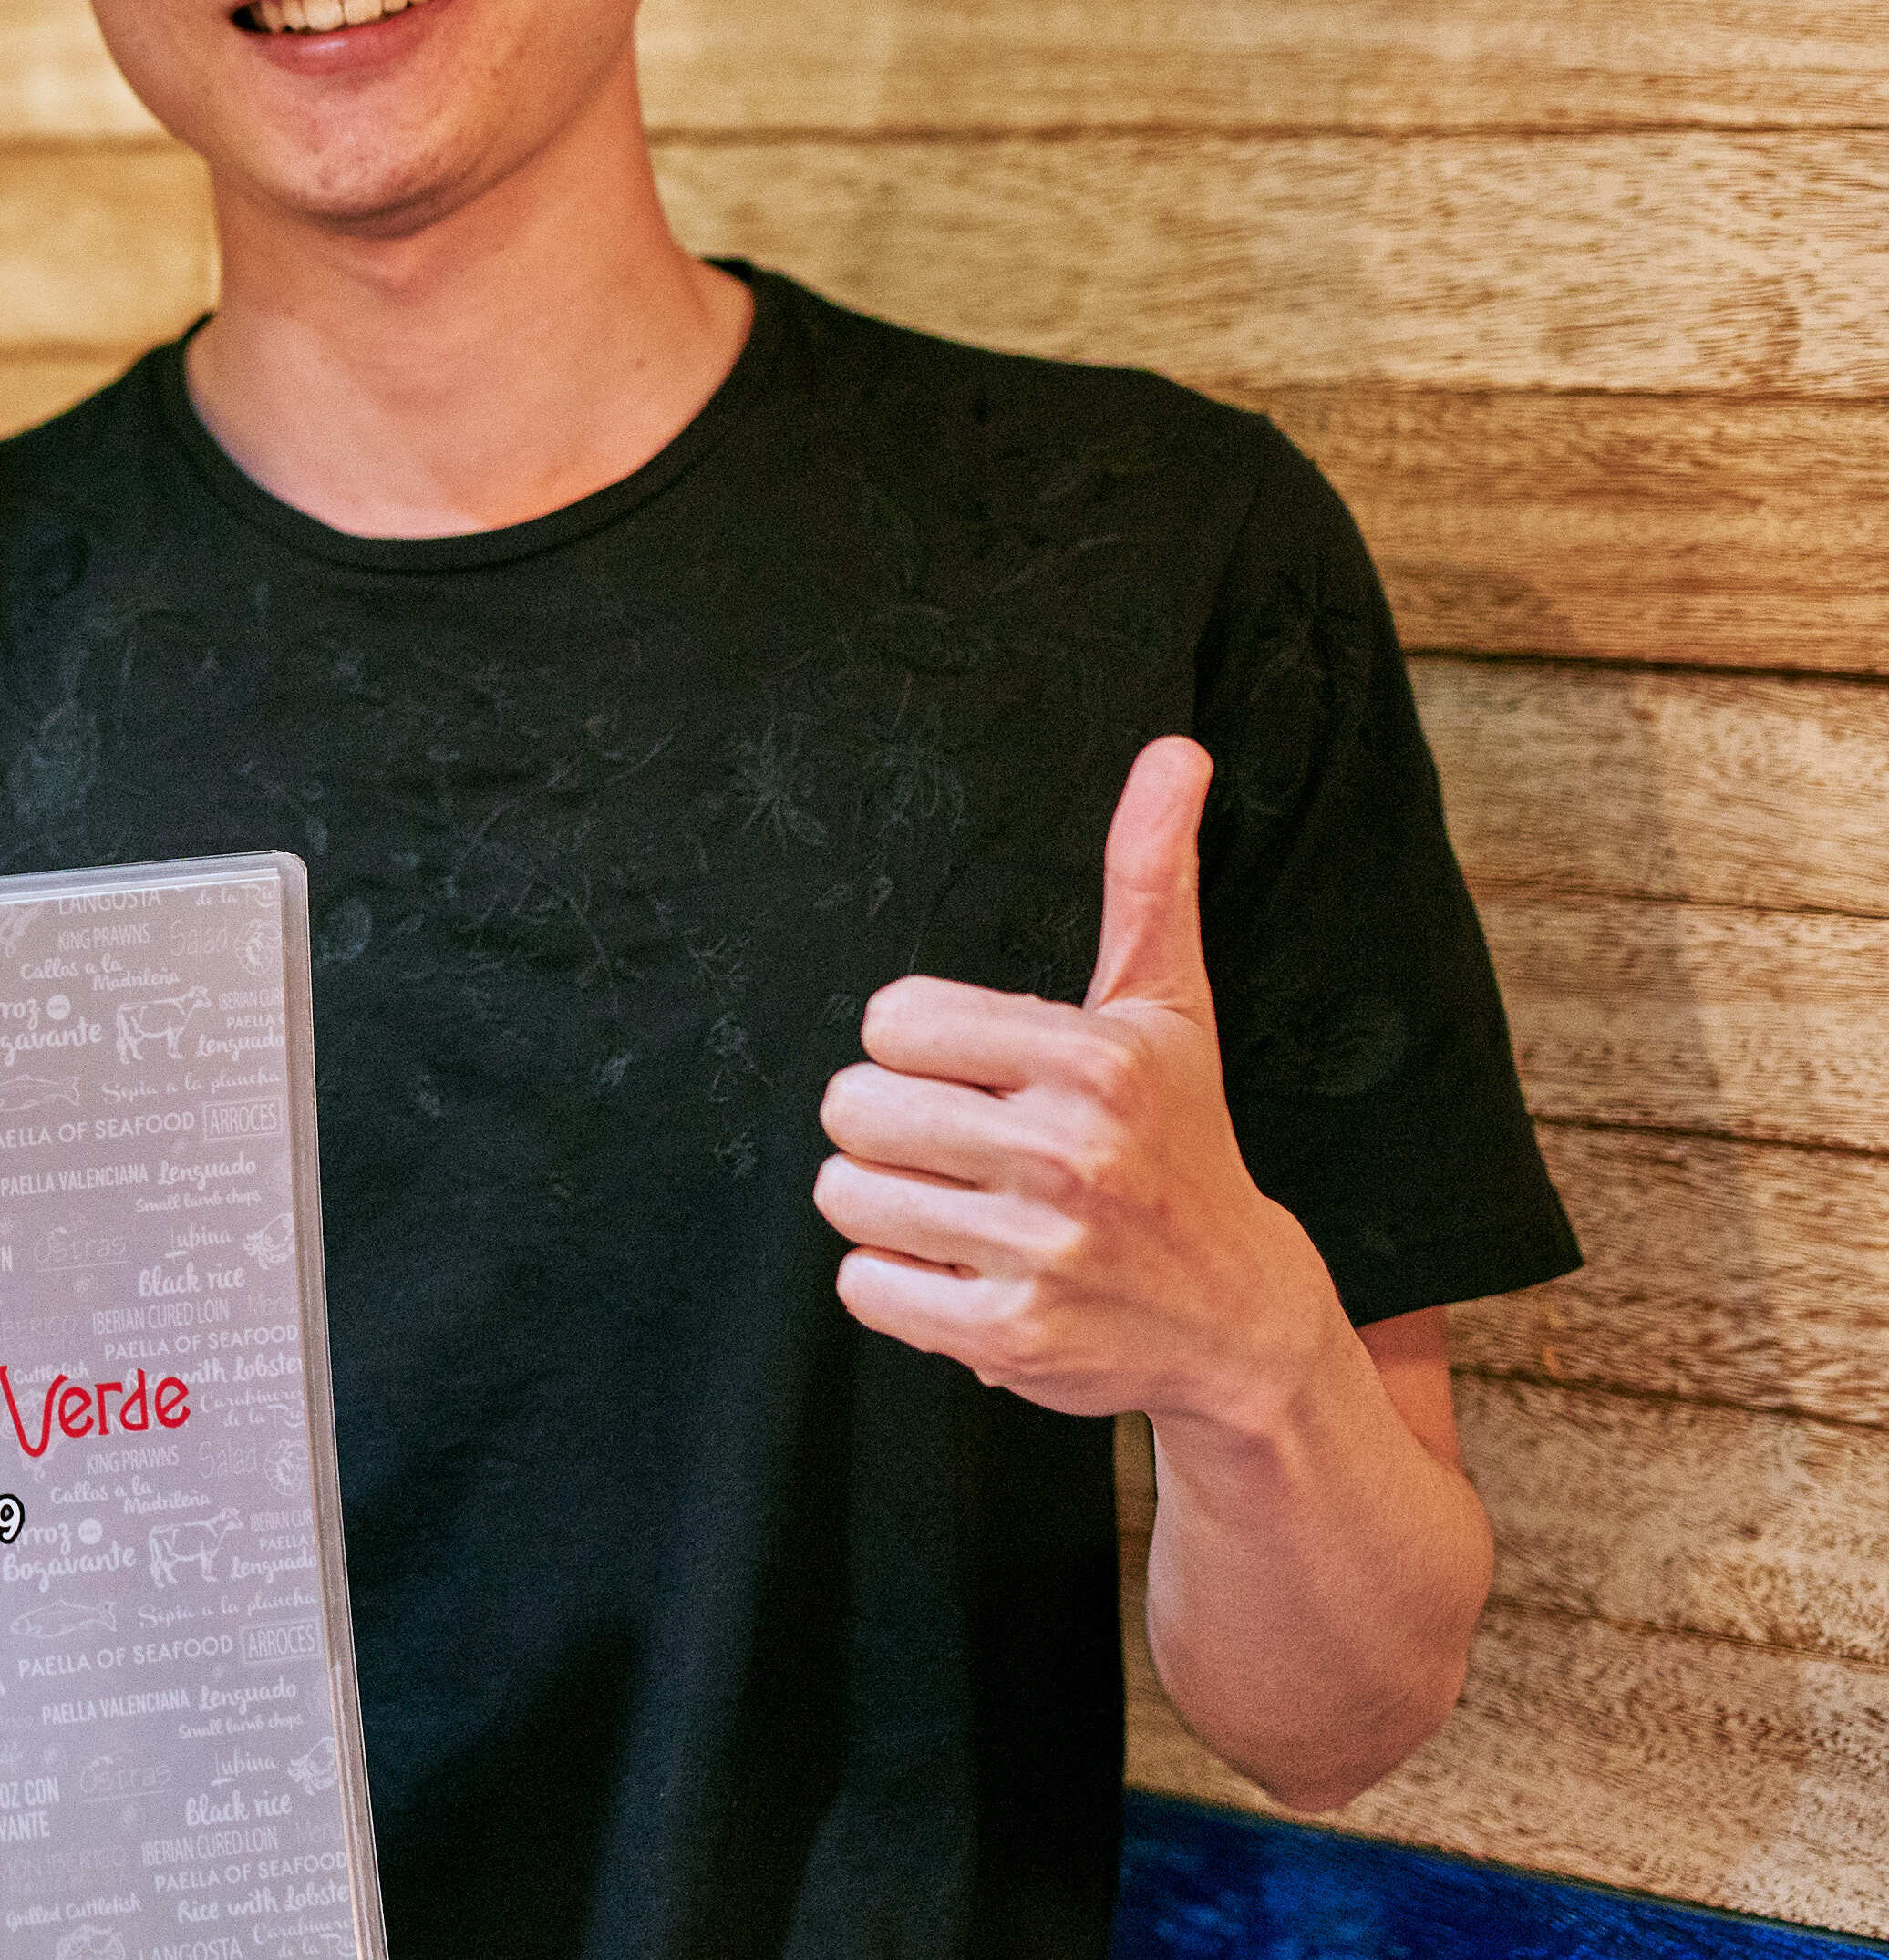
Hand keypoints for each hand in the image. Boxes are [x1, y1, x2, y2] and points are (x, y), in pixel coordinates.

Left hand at [815, 736, 1348, 1430]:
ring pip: (845, 1195)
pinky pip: (863, 1285)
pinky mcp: (1012, 1336)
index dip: (913, 1049)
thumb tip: (1175, 749)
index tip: (974, 1075)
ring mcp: (1043, 1251)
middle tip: (956, 1148)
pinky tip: (966, 1272)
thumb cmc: (1183, 1142)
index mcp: (1094, 1059)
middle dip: (886, 1127)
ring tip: (964, 1210)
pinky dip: (896, 1284)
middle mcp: (1072, 1153)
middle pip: (851, 1107)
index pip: (890, 1021)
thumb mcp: (1168, 1008)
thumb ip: (1149, 878)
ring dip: (887, 1206)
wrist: (1239, 1319)